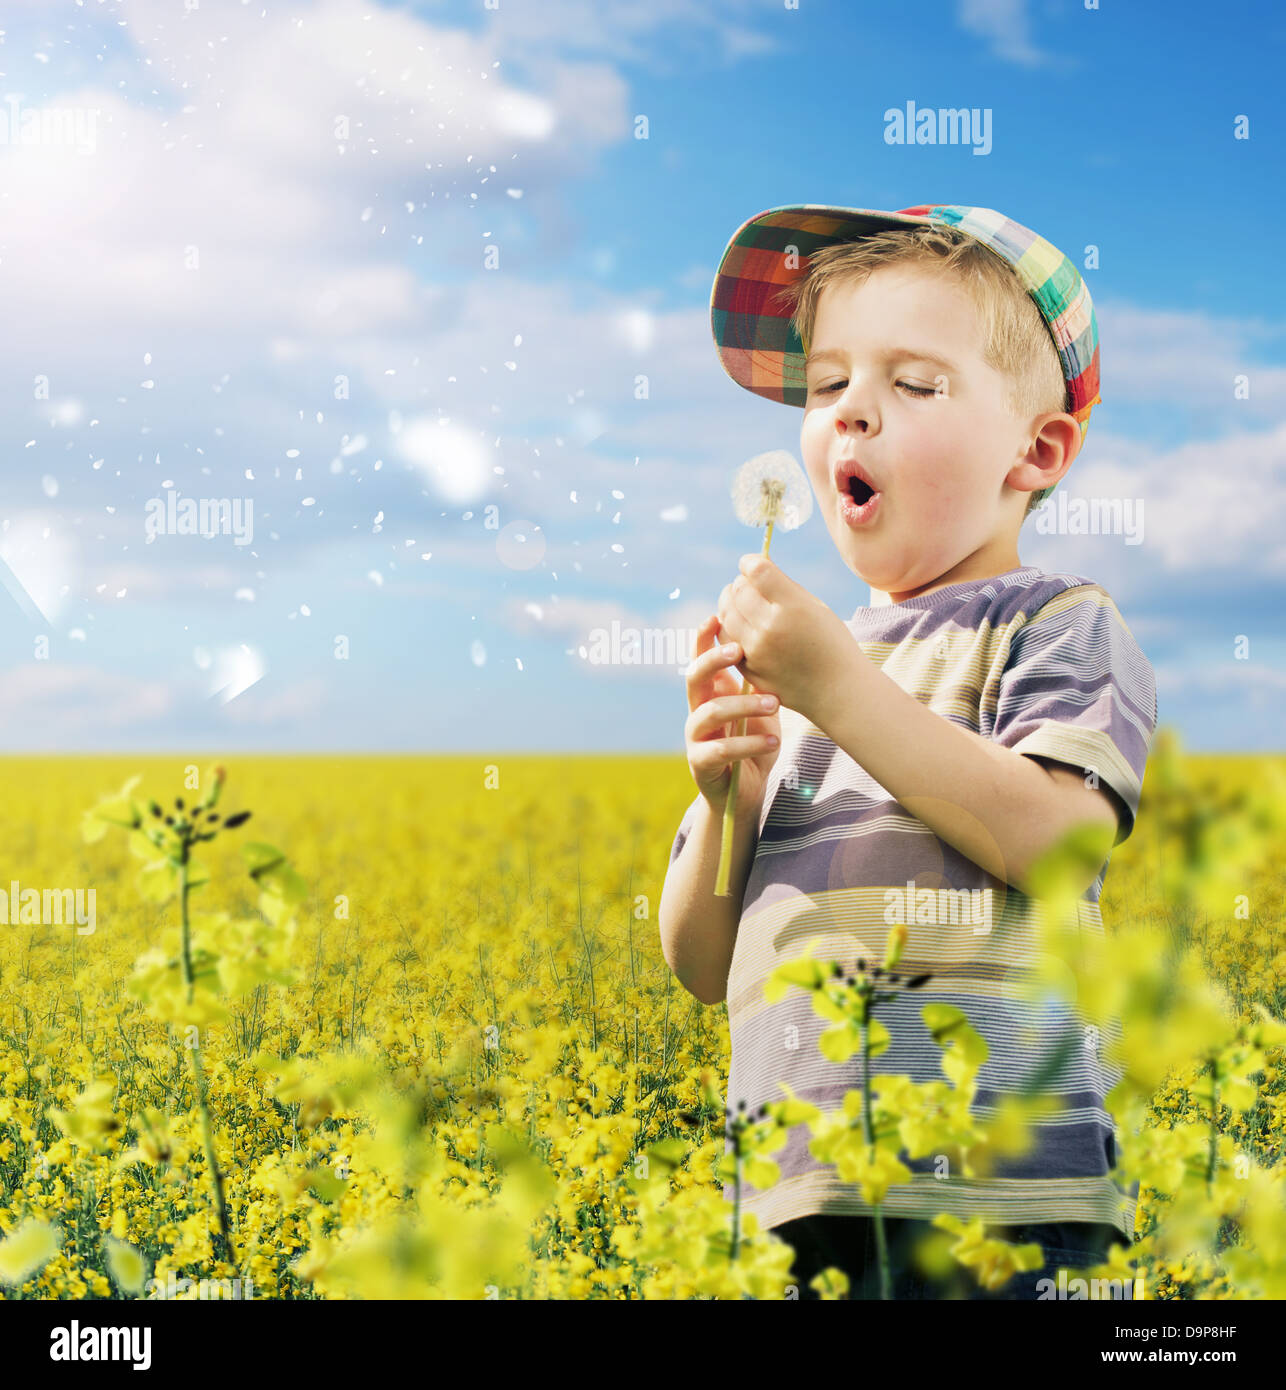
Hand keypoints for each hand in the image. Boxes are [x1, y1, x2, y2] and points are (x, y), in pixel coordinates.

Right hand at [683, 615, 780, 814]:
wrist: (748, 788)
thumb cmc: (756, 741)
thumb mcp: (762, 707)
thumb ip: (760, 682)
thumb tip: (779, 643)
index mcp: (712, 692)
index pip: (700, 658)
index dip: (703, 637)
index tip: (717, 617)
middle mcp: (697, 709)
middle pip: (694, 676)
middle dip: (714, 659)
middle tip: (741, 651)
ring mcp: (696, 736)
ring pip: (711, 712)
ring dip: (744, 704)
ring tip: (775, 703)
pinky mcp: (700, 762)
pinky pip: (721, 749)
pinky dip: (750, 744)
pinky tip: (774, 741)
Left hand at [716, 553, 855, 723]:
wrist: (838, 691)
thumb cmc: (831, 644)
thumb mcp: (816, 608)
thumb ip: (785, 588)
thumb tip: (756, 568)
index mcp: (792, 607)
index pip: (757, 571)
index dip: (750, 561)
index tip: (750, 562)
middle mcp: (770, 628)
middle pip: (738, 590)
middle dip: (741, 582)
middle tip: (747, 582)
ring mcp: (756, 651)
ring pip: (726, 613)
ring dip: (730, 601)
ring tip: (740, 599)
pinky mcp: (748, 668)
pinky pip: (727, 638)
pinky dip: (729, 624)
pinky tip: (740, 621)